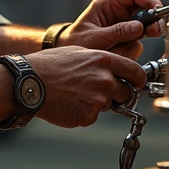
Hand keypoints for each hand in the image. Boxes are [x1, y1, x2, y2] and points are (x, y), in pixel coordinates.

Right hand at [30, 46, 145, 127]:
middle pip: (126, 92)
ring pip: (108, 105)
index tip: (137, 82)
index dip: (138, 79)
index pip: (136, 72)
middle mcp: (105, 79)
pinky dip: (84, 112)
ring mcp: (98, 99)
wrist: (30, 83)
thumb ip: (101, 61)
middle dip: (116, 93)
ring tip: (75, 94)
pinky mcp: (89, 116)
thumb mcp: (78, 52)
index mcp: (104, 60)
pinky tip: (70, 103)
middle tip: (96, 90)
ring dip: (97, 103)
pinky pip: (93, 116)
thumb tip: (114, 69)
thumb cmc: (50, 65)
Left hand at [57, 0, 162, 60]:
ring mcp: (122, 26)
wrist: (70, 57)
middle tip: (155, 31)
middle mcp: (117, 13)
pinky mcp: (125, 39)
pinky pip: (136, 44)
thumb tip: (139, 27)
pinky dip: (129, 52)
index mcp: (107, 4)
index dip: (149, 0)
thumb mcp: (95, 37)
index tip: (158, 10)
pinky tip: (116, 54)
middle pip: (143, 11)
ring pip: (142, 30)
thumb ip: (117, 32)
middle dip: (150, 22)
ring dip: (134, 42)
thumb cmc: (76, 42)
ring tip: (116, 50)